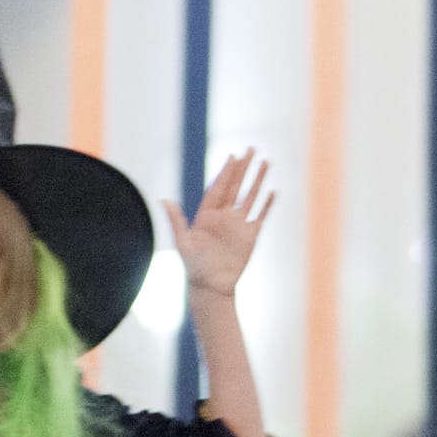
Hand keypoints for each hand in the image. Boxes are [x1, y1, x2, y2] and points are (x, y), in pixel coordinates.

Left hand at [162, 149, 275, 296]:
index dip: (226, 172)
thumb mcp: (183, 243)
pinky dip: (266, 204)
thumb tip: (164, 200)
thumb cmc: (193, 267)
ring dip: (257, 180)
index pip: (219, 188)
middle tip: (251, 149)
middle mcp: (224, 216)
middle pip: (236, 186)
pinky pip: (260, 215)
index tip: (233, 156)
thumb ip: (176, 221)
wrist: (211, 287)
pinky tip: (273, 191)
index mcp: (207, 215)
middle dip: (243, 168)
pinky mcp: (250, 236)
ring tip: (265, 162)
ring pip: (250, 196)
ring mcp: (238, 225)